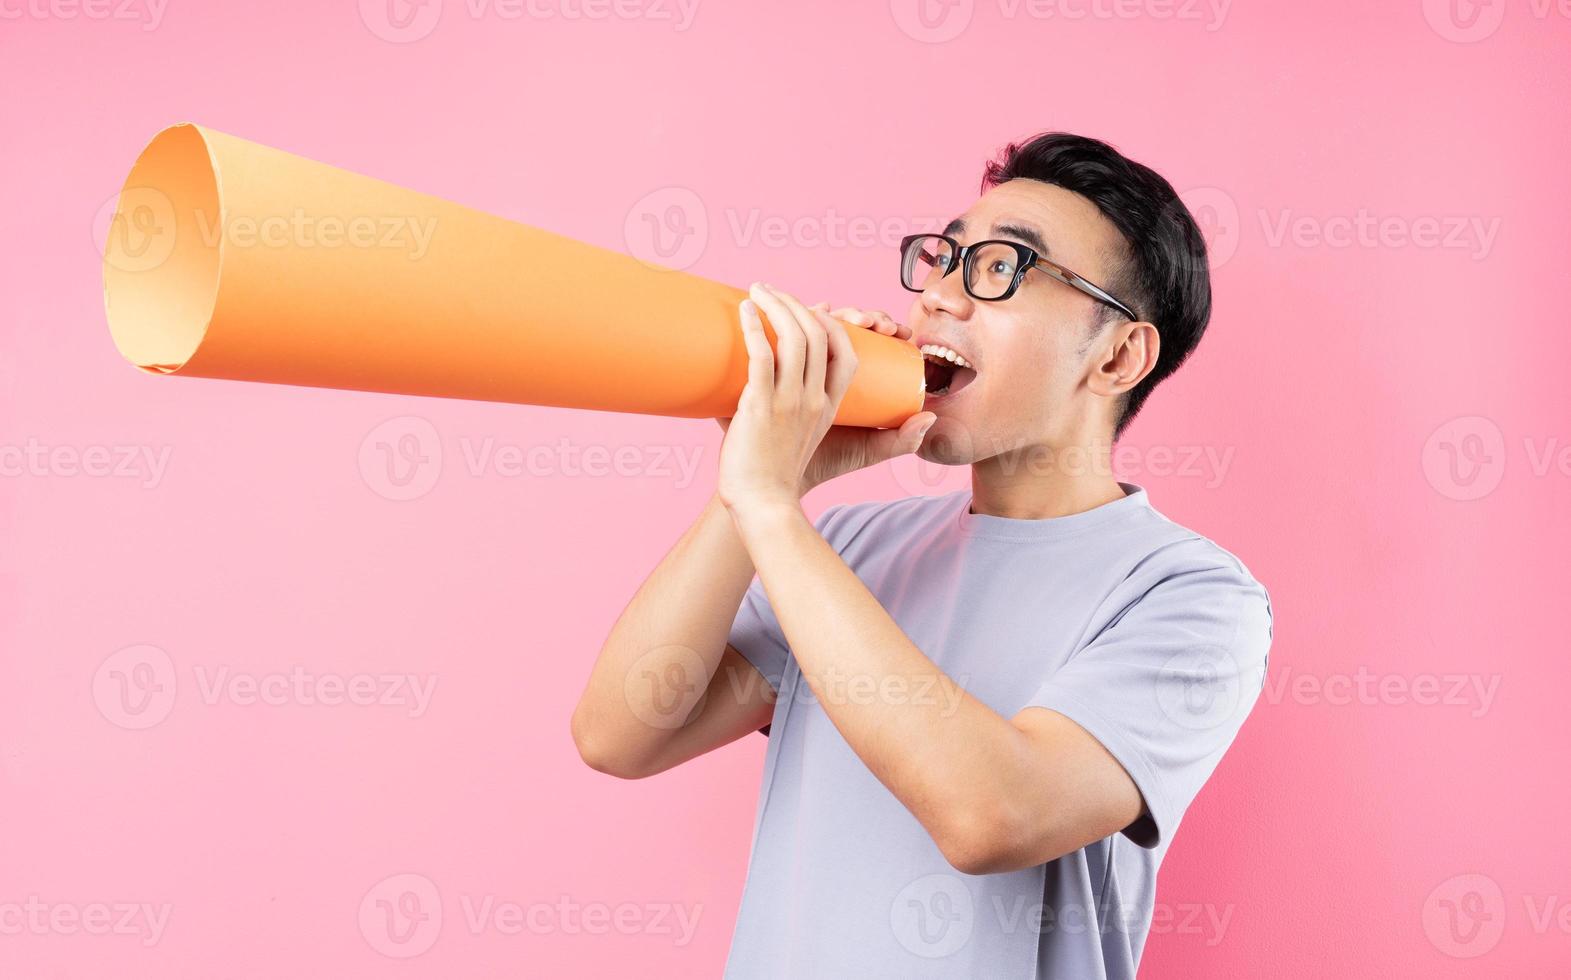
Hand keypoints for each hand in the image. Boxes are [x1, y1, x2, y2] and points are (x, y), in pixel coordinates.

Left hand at [715, 284, 935, 513]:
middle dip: (794, 303)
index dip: (830, 324)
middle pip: (818, 335)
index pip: (845, 353)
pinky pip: (762, 355)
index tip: (808, 310)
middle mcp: (813, 399)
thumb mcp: (802, 442)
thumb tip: (773, 388)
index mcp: (828, 407)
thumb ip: (794, 414)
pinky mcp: (761, 407)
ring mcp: (789, 402)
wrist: (763, 505)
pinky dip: (753, 327)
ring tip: (756, 291)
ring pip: (793, 337)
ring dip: (774, 305)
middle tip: (769, 290)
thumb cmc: (775, 475)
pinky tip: (744, 310)